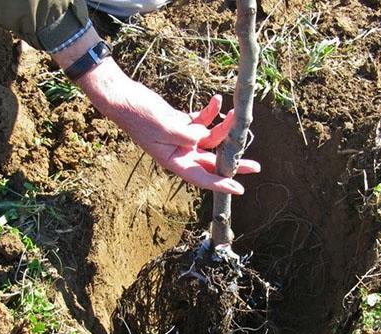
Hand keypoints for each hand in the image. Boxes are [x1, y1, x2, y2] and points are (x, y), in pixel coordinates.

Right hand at [127, 94, 259, 194]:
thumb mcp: (166, 127)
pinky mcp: (181, 123)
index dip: (221, 184)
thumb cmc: (140, 116)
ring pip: (210, 139)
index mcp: (174, 161)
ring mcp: (182, 138)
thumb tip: (206, 136)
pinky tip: (217, 100)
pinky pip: (202, 121)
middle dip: (233, 162)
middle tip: (255, 166)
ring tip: (235, 114)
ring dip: (223, 128)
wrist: (124, 98)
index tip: (239, 189)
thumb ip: (189, 135)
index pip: (201, 178)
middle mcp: (180, 153)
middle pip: (212, 162)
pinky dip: (210, 112)